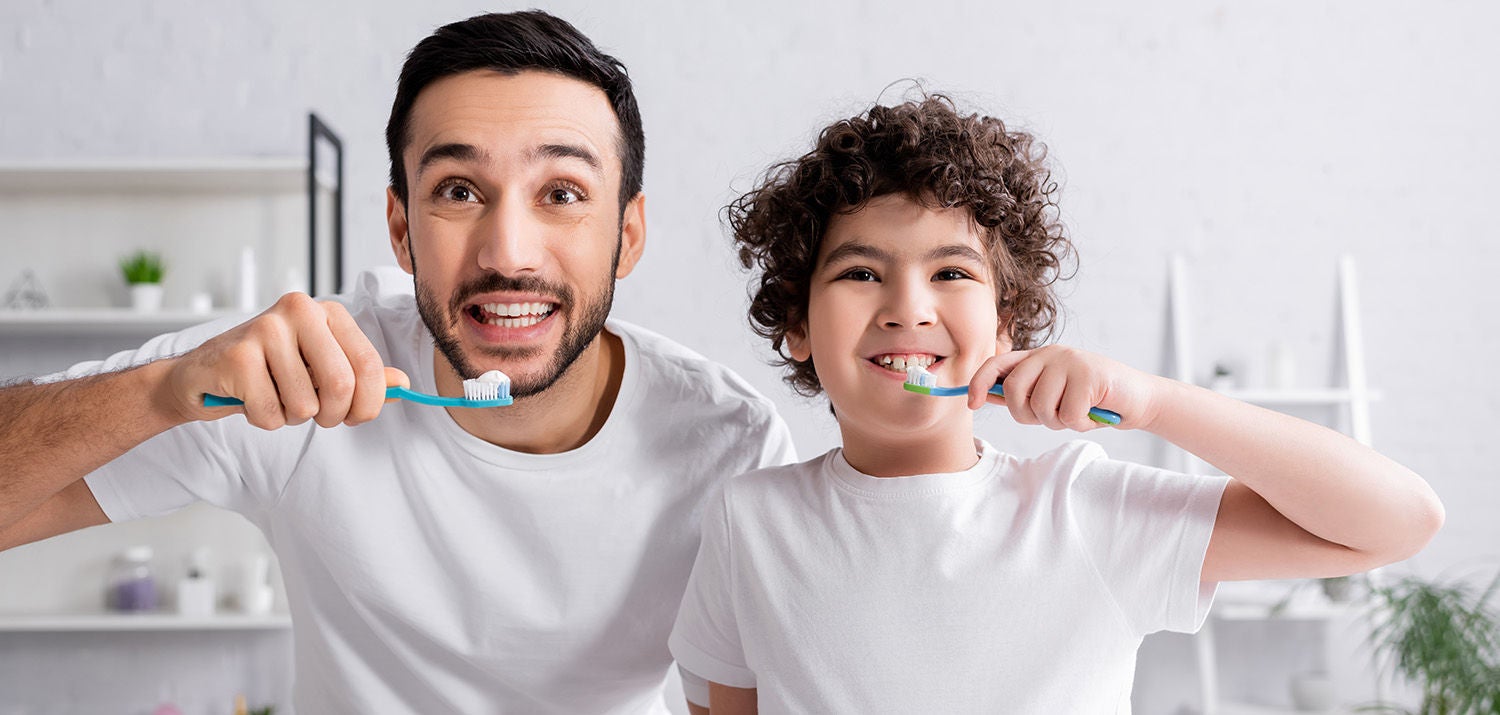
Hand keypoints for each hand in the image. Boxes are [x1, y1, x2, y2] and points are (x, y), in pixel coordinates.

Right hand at [162, 292, 408, 429]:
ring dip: (292, 417)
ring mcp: (266, 329)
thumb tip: (402, 383)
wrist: (202, 374)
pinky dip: (264, 419)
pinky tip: (250, 398)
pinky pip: (271, 414)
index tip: (356, 416)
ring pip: (305, 405)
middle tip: (315, 414)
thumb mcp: (321, 369)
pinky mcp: (238, 356)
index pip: (369, 365)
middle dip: (333, 415)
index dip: (369, 403)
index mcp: (328, 312)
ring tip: (274, 396)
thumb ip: (362, 375)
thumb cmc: (268, 371)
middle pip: (341, 385)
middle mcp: (299, 311)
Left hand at [965, 345, 1156, 431]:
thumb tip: (986, 396)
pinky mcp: (1090, 375)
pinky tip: (1093, 414)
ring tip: (1078, 413)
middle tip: (1052, 418)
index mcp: (1038, 357)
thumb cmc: (1092, 400)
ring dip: (1059, 422)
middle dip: (1028, 415)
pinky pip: (1068, 415)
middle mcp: (1051, 354)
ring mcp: (1071, 362)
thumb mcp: (1053, 394)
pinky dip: (1080, 424)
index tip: (973, 404)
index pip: (997, 364)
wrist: (1138, 399)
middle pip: (1015, 391)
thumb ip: (1024, 393)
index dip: (979, 384)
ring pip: (1042, 407)